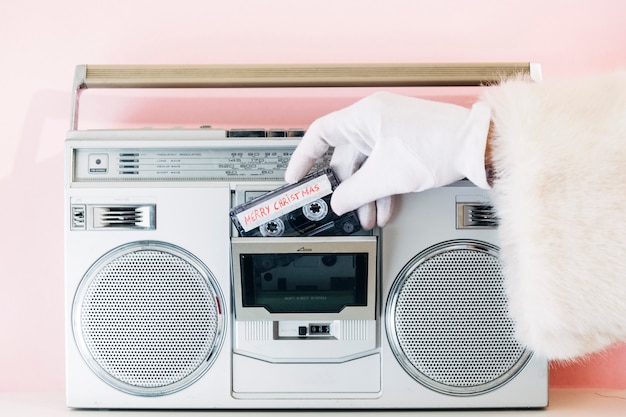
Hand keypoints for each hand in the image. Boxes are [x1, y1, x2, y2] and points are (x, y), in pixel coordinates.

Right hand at [285, 92, 491, 228]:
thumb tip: (339, 202)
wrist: (476, 146)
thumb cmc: (439, 145)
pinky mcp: (404, 143)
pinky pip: (383, 167)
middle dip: (346, 188)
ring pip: (367, 166)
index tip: (296, 178)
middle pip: (346, 158)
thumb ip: (355, 192)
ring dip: (366, 194)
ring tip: (368, 217)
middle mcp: (375, 120)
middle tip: (340, 208)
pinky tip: (384, 208)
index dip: (303, 158)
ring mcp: (390, 132)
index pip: (320, 134)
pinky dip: (381, 188)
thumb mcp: (387, 176)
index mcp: (364, 117)